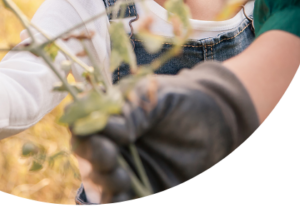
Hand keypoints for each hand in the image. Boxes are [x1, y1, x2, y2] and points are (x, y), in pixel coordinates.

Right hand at [72, 61, 259, 202]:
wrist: (216, 120)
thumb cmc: (182, 99)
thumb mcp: (159, 97)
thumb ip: (135, 111)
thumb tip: (115, 131)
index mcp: (109, 114)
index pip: (82, 122)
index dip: (83, 131)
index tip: (99, 136)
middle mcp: (112, 141)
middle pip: (86, 155)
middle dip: (93, 159)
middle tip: (111, 158)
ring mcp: (126, 166)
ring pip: (100, 183)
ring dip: (105, 185)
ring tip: (123, 180)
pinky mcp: (144, 189)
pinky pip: (122, 201)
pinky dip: (118, 202)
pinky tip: (126, 199)